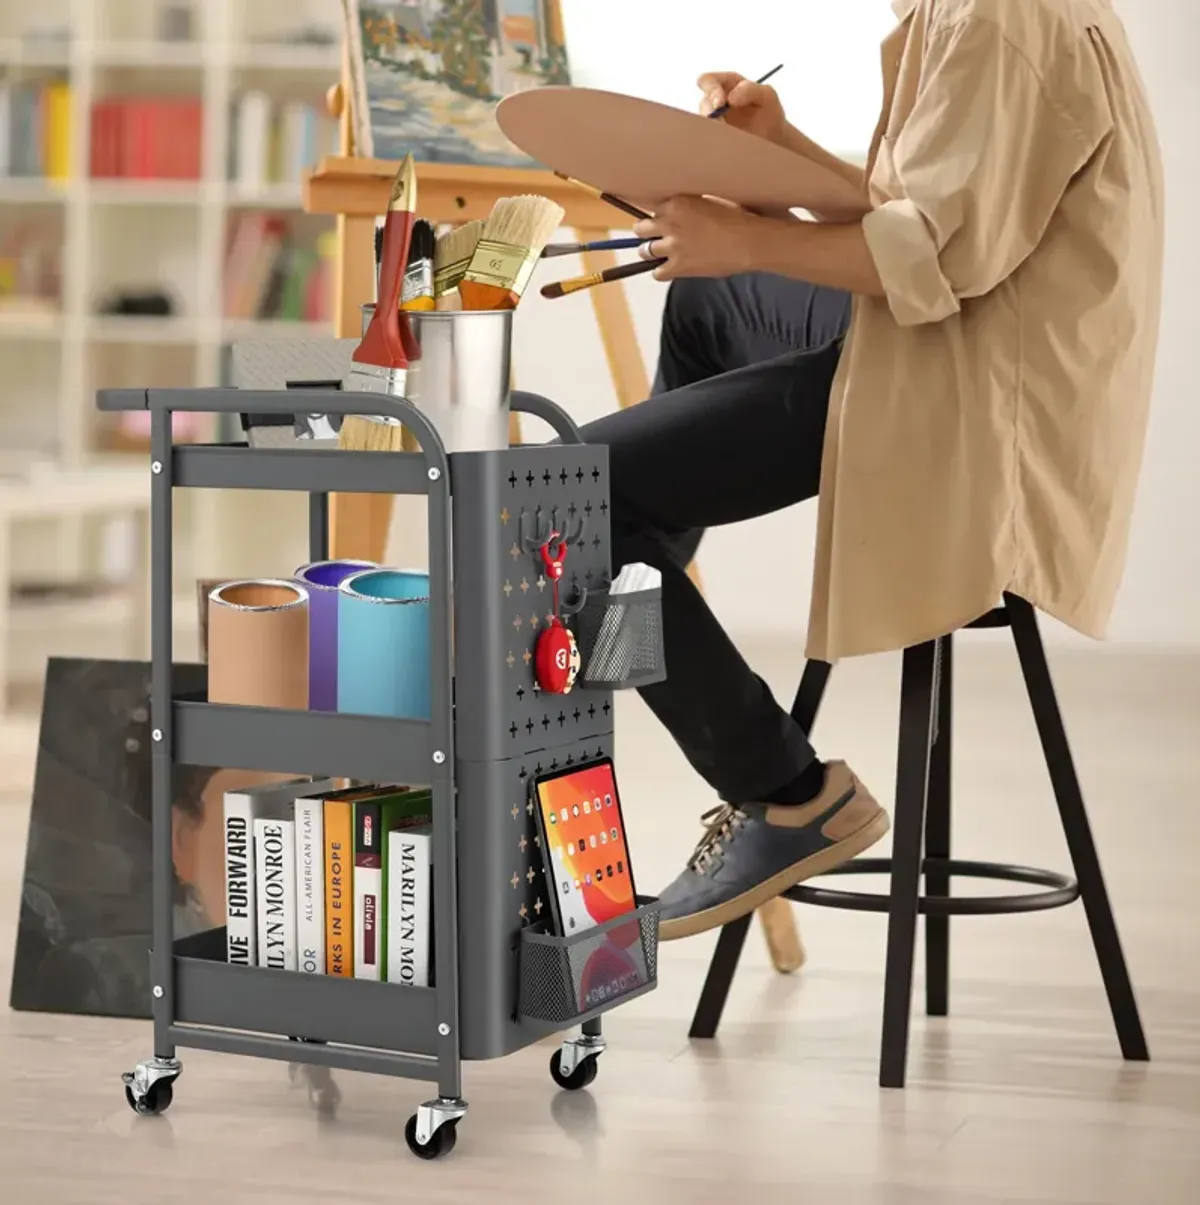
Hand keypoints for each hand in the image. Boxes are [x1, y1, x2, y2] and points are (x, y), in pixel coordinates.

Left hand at [634, 197, 764, 281]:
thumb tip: (686, 210)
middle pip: (641, 228)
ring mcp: (672, 246)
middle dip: (647, 232)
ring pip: (645, 250)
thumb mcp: (710, 201)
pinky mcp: (678, 266)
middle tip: (656, 237)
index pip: (651, 208)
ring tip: (662, 253)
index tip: (661, 220)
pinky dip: (661, 272)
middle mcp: (669, 223)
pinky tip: (670, 269)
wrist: (748, 242)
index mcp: (677, 203)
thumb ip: (691, 206)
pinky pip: (657, 273)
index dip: (657, 216)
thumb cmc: (736, 219)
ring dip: (652, 252)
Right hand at [697, 71, 786, 143]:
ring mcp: (714, 120)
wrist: (773, 139)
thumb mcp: (767, 95)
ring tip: (727, 135)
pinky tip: (726, 143)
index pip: (707, 80)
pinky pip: (708, 137)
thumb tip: (730, 98)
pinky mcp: (715, 136)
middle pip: (703, 104)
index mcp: (727, 84)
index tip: (720, 104)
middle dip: (710, 113)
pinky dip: (714, 140)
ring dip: (713, 128)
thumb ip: (750, 90)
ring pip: (703, 123)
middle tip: (722, 124)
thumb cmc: (770, 113)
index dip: (710, 90)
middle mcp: (716, 101)